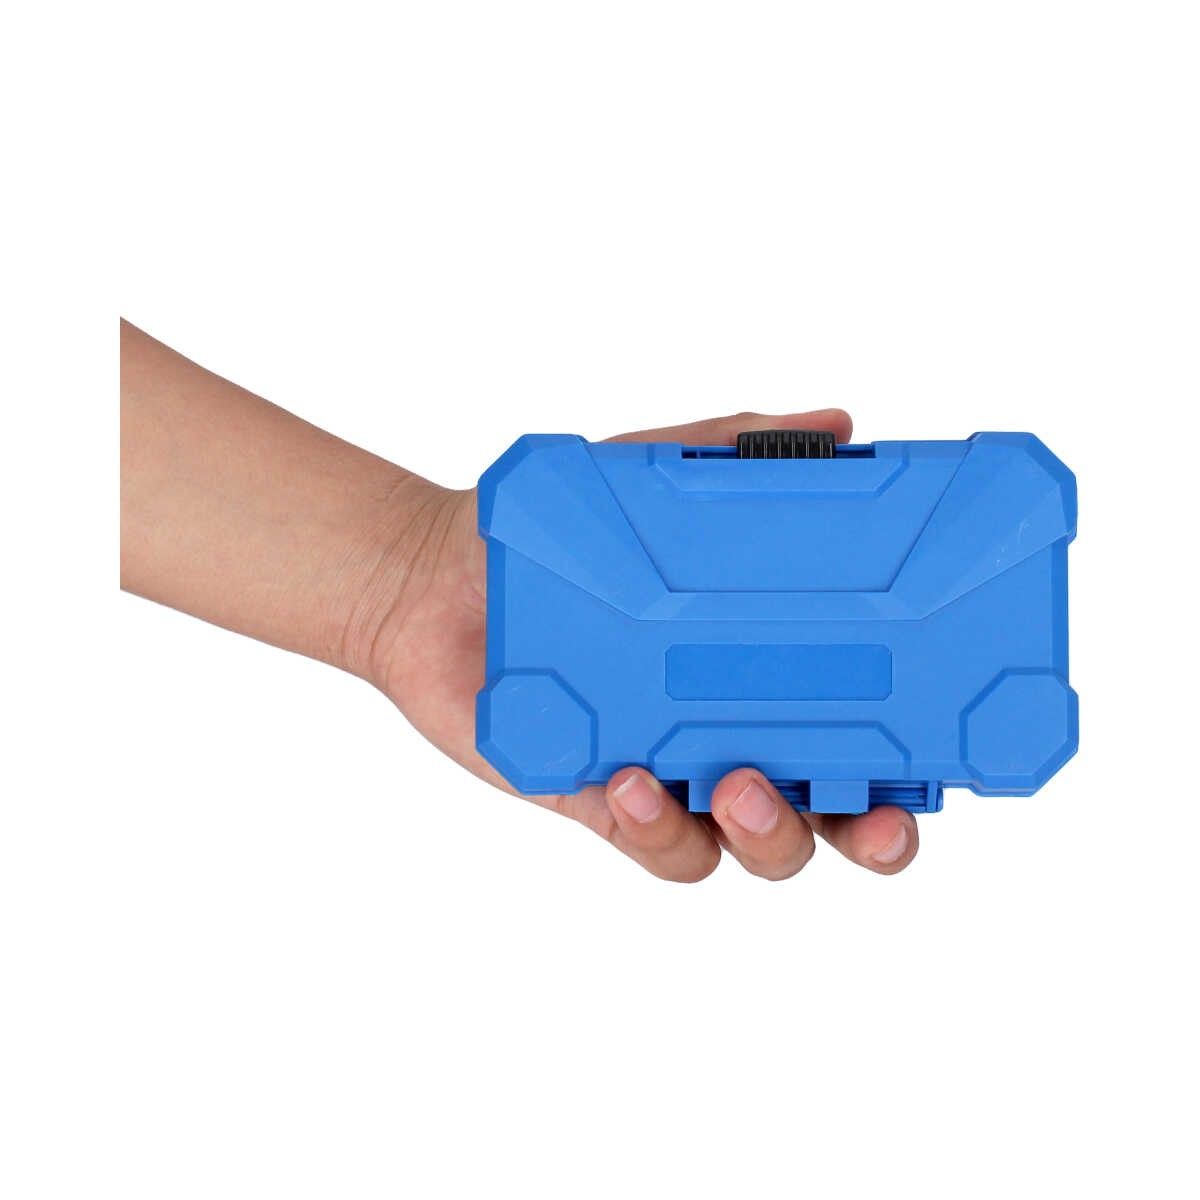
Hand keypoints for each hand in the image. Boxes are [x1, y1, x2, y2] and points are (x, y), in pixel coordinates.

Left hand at [361, 410, 919, 881]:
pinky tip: (634, 776)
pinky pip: (649, 842)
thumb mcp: (658, 477)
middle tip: (878, 818)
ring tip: (741, 783)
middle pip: (833, 817)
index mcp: (769, 669)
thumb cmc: (564, 533)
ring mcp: (670, 773)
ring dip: (767, 833)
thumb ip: (743, 451)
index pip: (868, 728)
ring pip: (750, 849)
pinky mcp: (599, 797)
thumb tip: (842, 426)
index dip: (918, 762)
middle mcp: (733, 732)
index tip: (946, 755)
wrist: (438, 572)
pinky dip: (655, 825)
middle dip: (872, 834)